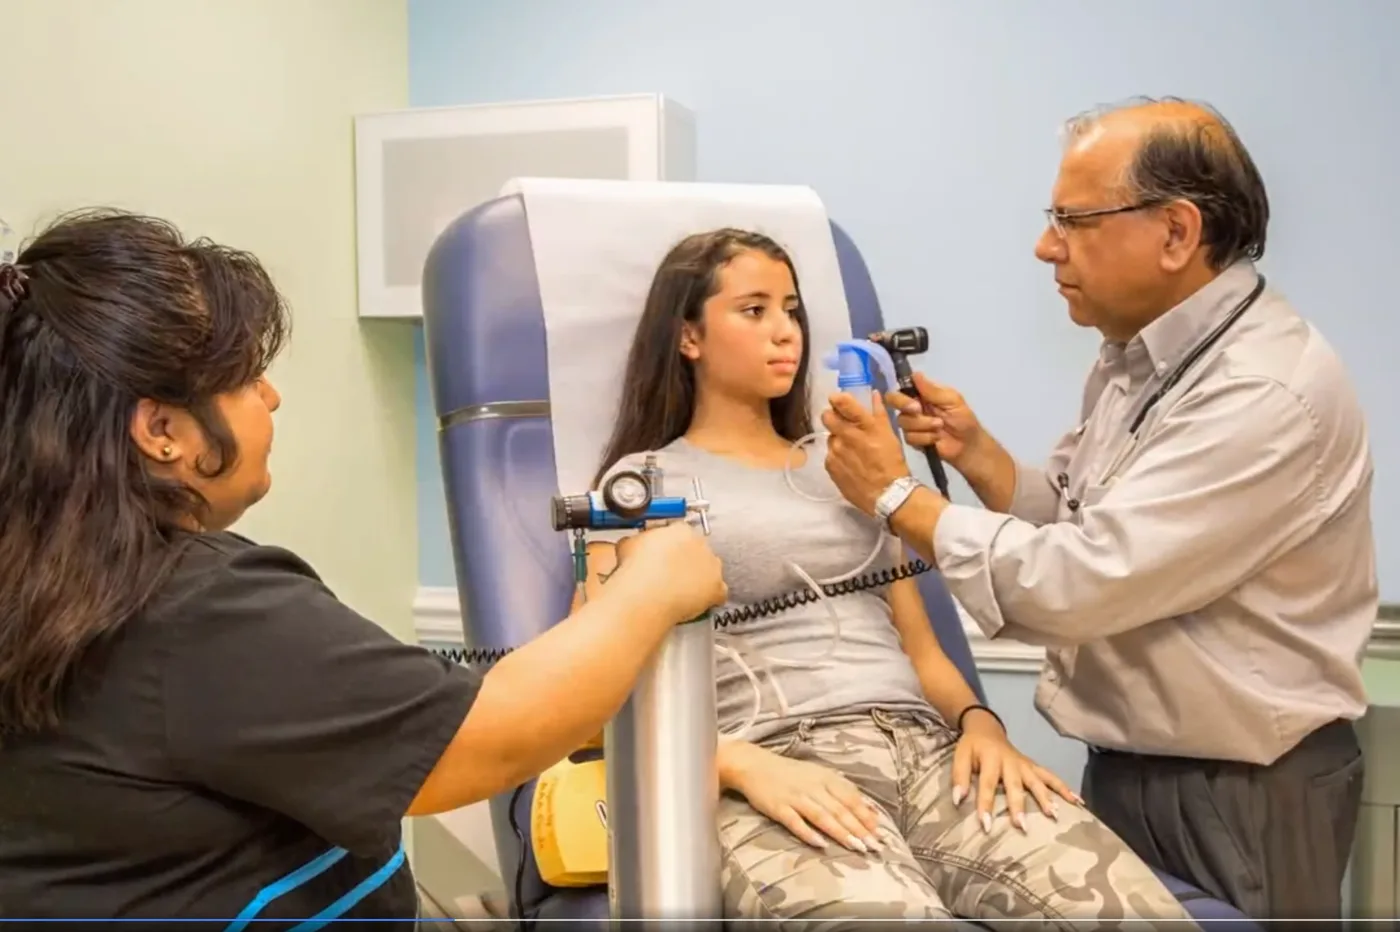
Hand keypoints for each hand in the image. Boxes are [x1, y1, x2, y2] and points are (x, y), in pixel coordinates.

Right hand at [614, 522, 726, 621]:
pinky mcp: (717, 587)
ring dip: (700, 576)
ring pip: (710, 569)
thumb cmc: (636, 570)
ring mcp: (711, 566)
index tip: (665, 551)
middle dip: (687, 560)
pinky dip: (710, 597)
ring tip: (682, 589)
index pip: (681, 532)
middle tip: (670, 572)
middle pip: (698, 550)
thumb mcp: (628, 545)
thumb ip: (637, 541)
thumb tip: (633, 545)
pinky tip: (697, 602)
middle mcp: (701, 544)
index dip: (672, 544)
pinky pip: (718, 592)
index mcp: (681, 530)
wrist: (646, 593)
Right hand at [720, 741, 882, 852]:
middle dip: (859, 829)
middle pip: (839, 809)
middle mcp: (813, 787)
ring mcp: (795, 797)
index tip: (881, 833)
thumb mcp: (819, 775)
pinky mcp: (778, 808)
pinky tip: (821, 844)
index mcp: (825, 778)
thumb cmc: (790, 773)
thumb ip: (843, 791)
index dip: (866, 816)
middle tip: (875, 846)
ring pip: (822, 816)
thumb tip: (871, 809)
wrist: (754, 765)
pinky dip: (808, 833)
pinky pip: (795, 822)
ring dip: (840, 832)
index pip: (851, 798)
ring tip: (856, 847)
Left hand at [820, 389, 910, 515]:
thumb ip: (879, 413)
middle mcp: (847, 436)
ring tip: (851, 451)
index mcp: (865, 426)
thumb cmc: (892, 463)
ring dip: (837, 440)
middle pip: (827, 417)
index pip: (844, 404)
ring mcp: (836, 451)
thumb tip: (873, 394)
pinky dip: (837, 456)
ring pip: (830, 437)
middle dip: (831, 417)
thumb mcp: (890, 435)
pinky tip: (849, 464)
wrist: (887, 494)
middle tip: (840, 424)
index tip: (835, 398)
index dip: (837, 399)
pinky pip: (829, 455)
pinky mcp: (830, 466)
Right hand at [885, 372, 986, 469]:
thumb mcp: (952, 400)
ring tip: (939, 427)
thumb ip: (933, 390)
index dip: (903, 393)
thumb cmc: (963, 419)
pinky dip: (925, 437)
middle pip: (894, 402)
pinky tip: (936, 438)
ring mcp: (911, 423)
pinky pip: (909, 437)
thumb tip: (915, 374)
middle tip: (919, 411)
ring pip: (903, 421)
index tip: (915, 402)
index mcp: (922, 394)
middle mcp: (913, 406)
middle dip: (904, 406)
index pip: (903, 388)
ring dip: (923, 425)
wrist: (968, 445)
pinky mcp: (912, 439)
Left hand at [951, 711, 1081, 832]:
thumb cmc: (972, 747)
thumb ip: (959, 777)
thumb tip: (958, 800)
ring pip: (1038, 781)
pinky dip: (1065, 788)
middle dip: (1019, 806)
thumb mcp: (959, 757)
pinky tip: (1078, 802)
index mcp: (991, 758)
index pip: (988, 784)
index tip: (986, 826)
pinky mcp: (1034, 767)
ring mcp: (1025, 764)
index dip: (986, 804)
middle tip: (1022, 826)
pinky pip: (1051, 777)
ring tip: (1054, 816)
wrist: (986, 729)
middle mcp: (1011, 762)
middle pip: (1016, 785)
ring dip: (1047, 798)